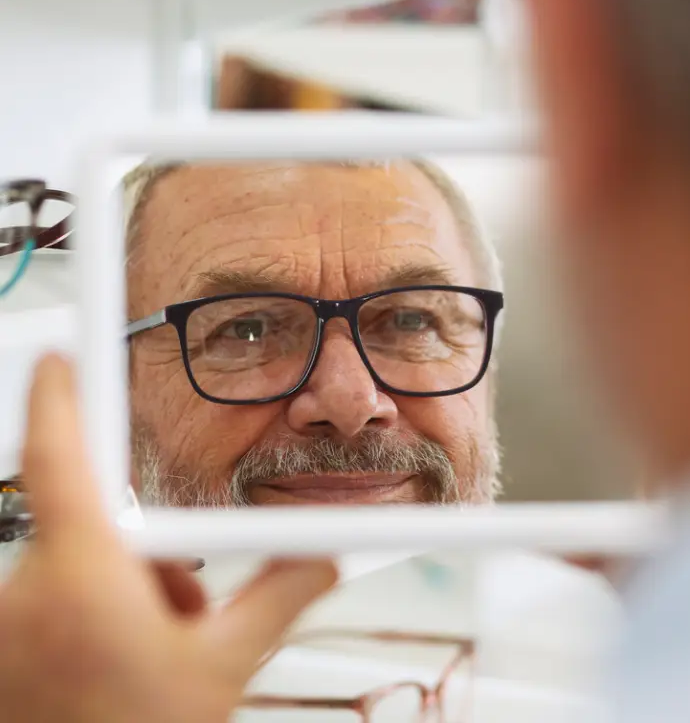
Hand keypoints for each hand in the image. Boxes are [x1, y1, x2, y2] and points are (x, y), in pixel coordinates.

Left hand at [0, 354, 336, 722]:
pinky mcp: (10, 647)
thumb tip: (322, 555)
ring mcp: (12, 624)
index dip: (62, 394)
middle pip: (97, 526)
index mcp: (79, 577)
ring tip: (161, 654)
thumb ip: (280, 593)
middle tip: (183, 612)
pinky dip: (104, 616)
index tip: (65, 355)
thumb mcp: (222, 668)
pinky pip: (62, 600)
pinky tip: (129, 667)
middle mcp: (29, 591)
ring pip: (84, 569)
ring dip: (132, 595)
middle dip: (153, 560)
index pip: (60, 454)